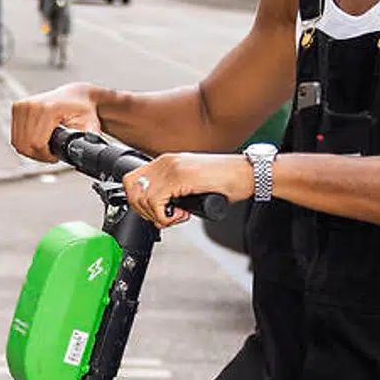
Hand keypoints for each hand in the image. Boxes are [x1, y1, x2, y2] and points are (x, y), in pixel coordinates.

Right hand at [10, 82, 101, 162]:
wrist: (76, 96)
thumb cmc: (83, 110)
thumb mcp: (90, 126)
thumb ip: (89, 141)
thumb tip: (88, 155)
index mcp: (48, 108)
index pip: (37, 144)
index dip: (47, 156)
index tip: (56, 155)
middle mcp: (32, 104)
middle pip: (26, 145)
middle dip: (39, 155)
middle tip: (52, 153)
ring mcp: (22, 105)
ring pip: (18, 142)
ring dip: (31, 150)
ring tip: (46, 147)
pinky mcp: (17, 107)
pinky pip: (15, 136)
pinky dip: (25, 143)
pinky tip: (37, 140)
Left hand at [123, 152, 252, 226]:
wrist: (247, 173)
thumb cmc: (227, 180)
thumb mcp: (192, 184)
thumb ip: (174, 191)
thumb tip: (160, 209)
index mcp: (167, 162)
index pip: (133, 181)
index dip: (139, 202)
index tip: (155, 213)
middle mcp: (166, 161)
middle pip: (132, 189)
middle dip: (144, 211)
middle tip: (164, 217)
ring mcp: (172, 168)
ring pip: (142, 198)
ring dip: (156, 215)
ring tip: (176, 217)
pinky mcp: (180, 177)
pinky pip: (156, 201)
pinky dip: (165, 216)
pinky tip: (182, 215)